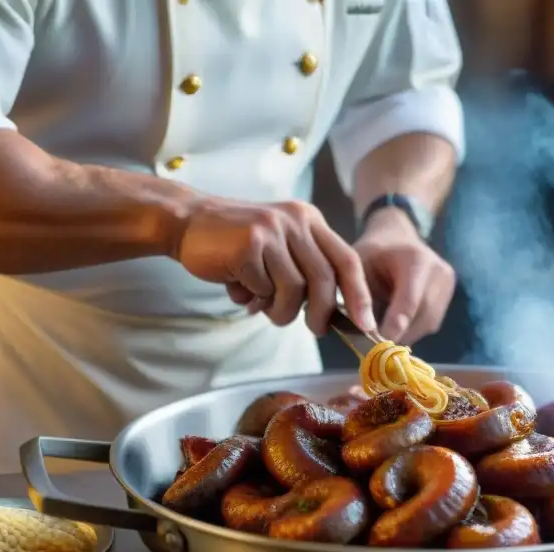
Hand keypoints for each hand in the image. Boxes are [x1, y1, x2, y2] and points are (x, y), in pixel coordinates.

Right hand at [175, 199, 375, 334]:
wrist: (187, 222)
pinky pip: (263, 288)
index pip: (347, 259)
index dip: (359, 294)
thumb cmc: (238, 244)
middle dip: (321, 313)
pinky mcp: (248, 243)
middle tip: (314, 329)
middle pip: (324, 279)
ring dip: (279, 309)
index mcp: (310, 220)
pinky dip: (252, 296)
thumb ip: (307, 270)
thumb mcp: (281, 246)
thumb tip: (334, 314)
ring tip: (262, 305)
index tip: (366, 323)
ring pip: (294, 289)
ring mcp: (272, 229)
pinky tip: (238, 286)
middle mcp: (295, 220)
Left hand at [355, 208, 455, 343]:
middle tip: (375, 348)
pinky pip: (430, 323)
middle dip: (399, 334)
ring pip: (428, 324)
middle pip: (422, 316)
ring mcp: (448, 285)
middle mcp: (439, 272)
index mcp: (416, 260)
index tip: (379, 345)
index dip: (395, 325)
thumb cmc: (372, 254)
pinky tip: (396, 326)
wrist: (396, 239)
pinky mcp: (448, 296)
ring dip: (405, 334)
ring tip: (383, 336)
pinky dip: (412, 329)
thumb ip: (362, 297)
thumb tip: (366, 332)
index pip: (409, 301)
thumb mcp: (358, 268)